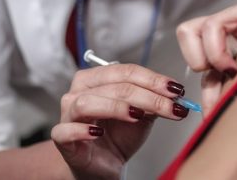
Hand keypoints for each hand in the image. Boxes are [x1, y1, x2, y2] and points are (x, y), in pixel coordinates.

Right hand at [51, 64, 189, 179]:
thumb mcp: (142, 114)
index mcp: (98, 78)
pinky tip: (99, 133)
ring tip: (138, 114)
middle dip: (147, 95)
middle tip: (170, 106)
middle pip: (114, 85)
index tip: (176, 90)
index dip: (153, 79)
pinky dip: (82, 130)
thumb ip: (154, 101)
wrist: (103, 165)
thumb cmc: (118, 136)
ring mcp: (68, 114)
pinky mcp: (61, 137)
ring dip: (117, 107)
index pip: (126, 71)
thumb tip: (174, 94)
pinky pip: (66, 130)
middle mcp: (80, 91)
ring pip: (88, 102)